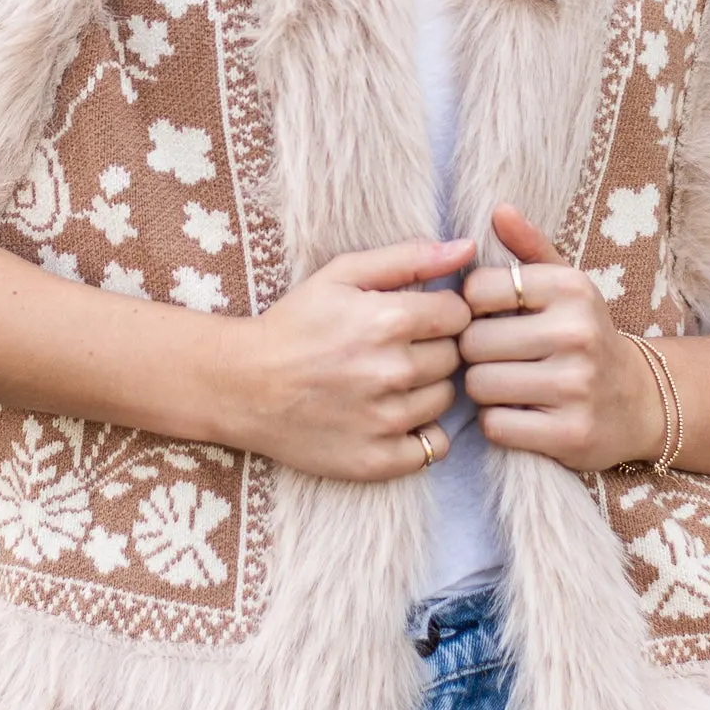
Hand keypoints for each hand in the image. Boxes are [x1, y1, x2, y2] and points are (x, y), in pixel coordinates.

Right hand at [228, 237, 473, 483]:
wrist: (241, 385)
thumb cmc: (294, 325)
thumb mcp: (342, 274)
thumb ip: (409, 258)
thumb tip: (468, 249)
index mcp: (390, 320)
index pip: (459, 315)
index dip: (439, 313)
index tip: (414, 318)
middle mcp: (394, 371)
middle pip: (454, 357)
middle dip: (431, 349)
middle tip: (394, 350)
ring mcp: (387, 420)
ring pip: (446, 399)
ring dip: (425, 389)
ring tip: (387, 382)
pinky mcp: (378, 460)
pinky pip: (435, 447)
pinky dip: (421, 434)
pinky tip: (391, 417)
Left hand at [459, 204, 663, 474]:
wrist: (642, 402)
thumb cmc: (585, 335)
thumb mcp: (566, 286)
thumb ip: (529, 247)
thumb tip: (499, 209)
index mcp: (571, 288)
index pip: (476, 289)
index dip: (473, 308)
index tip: (494, 317)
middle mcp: (577, 333)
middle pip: (473, 342)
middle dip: (476, 353)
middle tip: (499, 358)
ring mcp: (576, 387)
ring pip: (479, 385)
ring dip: (484, 390)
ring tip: (509, 385)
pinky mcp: (570, 434)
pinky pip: (496, 426)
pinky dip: (500, 423)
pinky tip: (522, 414)